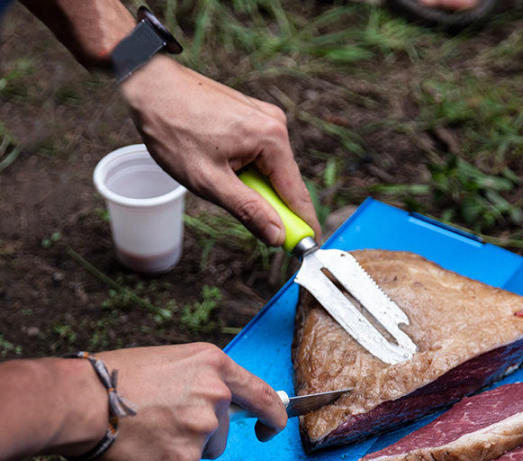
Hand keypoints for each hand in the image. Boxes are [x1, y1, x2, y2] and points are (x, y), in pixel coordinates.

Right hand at [90, 343, 286, 460]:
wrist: (80, 401)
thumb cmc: (118, 377)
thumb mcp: (175, 361)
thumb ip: (207, 381)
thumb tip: (226, 403)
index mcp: (215, 367)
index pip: (263, 396)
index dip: (273, 415)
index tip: (272, 426)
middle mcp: (216, 399)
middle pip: (223, 432)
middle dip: (200, 432)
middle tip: (161, 418)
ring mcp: (200, 434)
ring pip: (202, 453)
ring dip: (181, 447)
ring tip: (147, 429)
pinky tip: (139, 445)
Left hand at [120, 56, 320, 247]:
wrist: (150, 85)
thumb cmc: (174, 129)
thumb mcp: (209, 181)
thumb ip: (248, 211)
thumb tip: (277, 235)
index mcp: (271, 139)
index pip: (297, 195)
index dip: (302, 225)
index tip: (307, 249)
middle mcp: (275, 125)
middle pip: (286, 184)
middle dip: (271, 206)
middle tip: (249, 221)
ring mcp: (265, 118)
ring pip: (271, 171)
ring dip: (254, 187)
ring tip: (219, 178)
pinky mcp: (253, 117)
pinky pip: (260, 156)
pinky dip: (247, 171)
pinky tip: (222, 166)